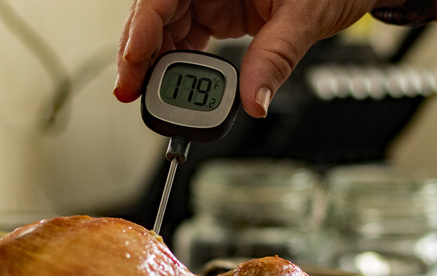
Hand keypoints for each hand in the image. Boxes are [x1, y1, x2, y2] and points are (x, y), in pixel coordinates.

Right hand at [114, 0, 378, 117]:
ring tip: (149, 96)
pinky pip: (187, 37)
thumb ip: (275, 57)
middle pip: (156, 15)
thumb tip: (255, 101)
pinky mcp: (218, 13)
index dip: (140, 31)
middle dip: (140, 54)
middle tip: (131, 92)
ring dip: (155, 64)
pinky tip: (173, 85)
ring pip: (166, 29)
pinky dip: (179, 64)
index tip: (132, 68)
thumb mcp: (305, 15)